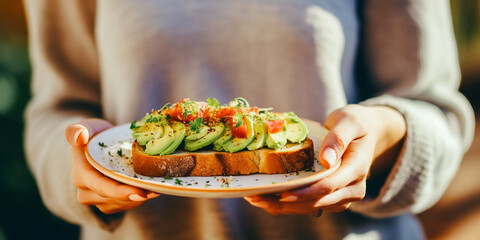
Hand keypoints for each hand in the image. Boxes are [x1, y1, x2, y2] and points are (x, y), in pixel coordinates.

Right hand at [66, 118, 159, 213]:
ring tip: (157, 188)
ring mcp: (98, 200)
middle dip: (135, 196)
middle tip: (156, 189)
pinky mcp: (109, 203)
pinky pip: (126, 205)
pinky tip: (152, 190)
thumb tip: (79, 136)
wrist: (97, 144)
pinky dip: (139, 199)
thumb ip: (76, 130)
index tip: (139, 192)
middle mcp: (86, 192)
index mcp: (81, 176)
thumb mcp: (83, 127)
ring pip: (122, 204)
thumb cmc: (91, 134)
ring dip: (140, 198)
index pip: (101, 187)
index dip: (119, 192)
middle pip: (114, 199)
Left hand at [244, 105, 405, 214]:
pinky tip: (266, 198)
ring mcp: (342, 196)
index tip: (282, 193)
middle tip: (257, 198)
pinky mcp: (332, 197)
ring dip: (283, 206)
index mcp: (357, 169)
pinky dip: (288, 204)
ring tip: (256, 199)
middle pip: (317, 201)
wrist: (365, 132)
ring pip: (311, 207)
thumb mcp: (349, 121)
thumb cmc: (355, 123)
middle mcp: (352, 188)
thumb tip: (327, 160)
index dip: (305, 192)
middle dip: (287, 202)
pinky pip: (309, 205)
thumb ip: (338, 138)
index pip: (329, 186)